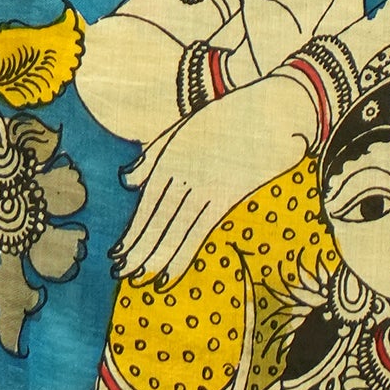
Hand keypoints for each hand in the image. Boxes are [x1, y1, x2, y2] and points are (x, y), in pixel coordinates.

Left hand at [117, 73, 320, 288]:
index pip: (146, 204)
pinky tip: (168, 275)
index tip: (117, 254)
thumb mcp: (183, 130)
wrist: (272, 109)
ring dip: (155, 258)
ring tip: (139, 280)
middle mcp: (182, 172)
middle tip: (120, 274)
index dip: (131, 232)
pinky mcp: (227, 193)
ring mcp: (203, 183)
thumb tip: (127, 182)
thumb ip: (153, 156)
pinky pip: (199, 231)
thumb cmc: (228, 120)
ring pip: (173, 228)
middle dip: (137, 250)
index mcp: (169, 157)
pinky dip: (181, 255)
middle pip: (155, 219)